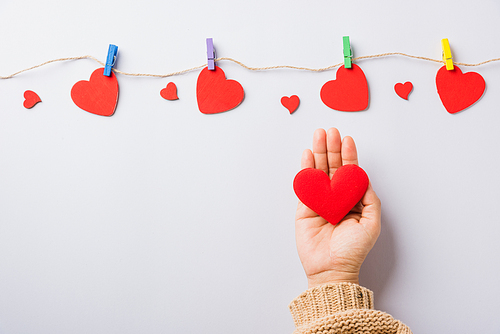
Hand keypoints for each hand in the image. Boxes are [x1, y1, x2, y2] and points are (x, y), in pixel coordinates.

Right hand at [295, 128, 380, 287]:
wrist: (331, 269)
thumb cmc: (352, 250)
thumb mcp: (371, 223)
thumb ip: (369, 199)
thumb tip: (363, 177)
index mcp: (352, 200)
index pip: (350, 172)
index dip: (349, 155)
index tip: (347, 140)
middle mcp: (335, 197)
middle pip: (333, 167)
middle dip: (332, 148)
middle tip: (330, 131)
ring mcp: (319, 201)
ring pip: (319, 171)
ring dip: (318, 152)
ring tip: (319, 135)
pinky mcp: (304, 207)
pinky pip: (305, 184)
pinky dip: (305, 169)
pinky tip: (307, 155)